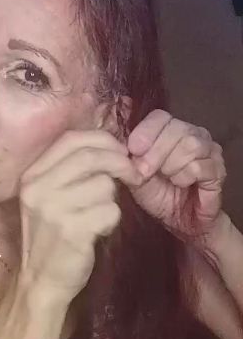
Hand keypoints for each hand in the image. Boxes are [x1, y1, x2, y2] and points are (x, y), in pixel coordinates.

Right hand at [19, 130, 141, 305]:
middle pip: (91, 156)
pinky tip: (98, 231)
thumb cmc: (51, 235)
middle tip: (133, 175)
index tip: (120, 152)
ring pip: (104, 185)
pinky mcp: (72, 231)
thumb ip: (70, 170)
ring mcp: (54, 209)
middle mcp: (39, 188)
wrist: (40, 281)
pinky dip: (112, 221)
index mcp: (32, 175)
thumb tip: (111, 147)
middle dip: (120, 163)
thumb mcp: (48, 196)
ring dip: (111, 200)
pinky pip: (110, 211)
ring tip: (97, 215)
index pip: (71, 139)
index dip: (103, 140)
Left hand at [127, 110, 225, 240]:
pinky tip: (181, 184)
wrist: (181, 222)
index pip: (160, 117)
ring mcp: (209, 150)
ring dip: (171, 165)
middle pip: (176, 128)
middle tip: (146, 172)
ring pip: (190, 145)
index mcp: (171, 130)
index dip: (145, 133)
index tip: (134, 151)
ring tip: (167, 178)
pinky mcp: (218, 169)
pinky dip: (184, 177)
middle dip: (156, 152)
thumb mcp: (135, 175)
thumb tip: (119, 141)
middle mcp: (193, 134)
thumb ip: (128, 157)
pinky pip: (200, 166)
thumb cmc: (158, 195)